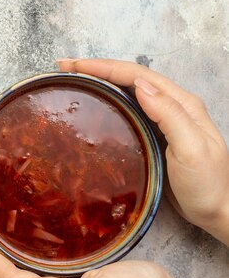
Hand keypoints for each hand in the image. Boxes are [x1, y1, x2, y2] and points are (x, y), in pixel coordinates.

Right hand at [58, 58, 228, 244]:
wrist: (219, 212)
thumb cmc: (207, 185)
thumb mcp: (191, 149)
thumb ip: (169, 115)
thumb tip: (140, 86)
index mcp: (181, 104)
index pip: (137, 75)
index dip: (104, 67)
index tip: (74, 65)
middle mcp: (172, 106)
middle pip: (130, 78)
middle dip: (97, 68)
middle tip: (65, 66)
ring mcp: (163, 121)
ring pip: (127, 91)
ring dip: (100, 81)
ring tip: (74, 79)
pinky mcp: (154, 135)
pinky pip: (127, 109)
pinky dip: (108, 100)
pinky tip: (95, 104)